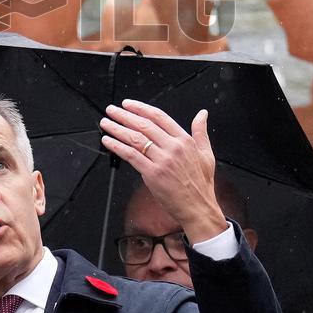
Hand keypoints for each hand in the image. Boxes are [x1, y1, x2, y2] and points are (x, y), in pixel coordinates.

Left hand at [100, 100, 226, 244]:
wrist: (198, 208)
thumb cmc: (201, 184)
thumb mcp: (206, 154)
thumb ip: (201, 131)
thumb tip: (202, 114)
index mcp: (184, 140)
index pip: (159, 117)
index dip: (140, 108)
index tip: (128, 104)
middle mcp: (173, 147)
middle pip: (143, 125)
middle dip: (124, 115)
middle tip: (111, 110)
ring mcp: (162, 160)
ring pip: (135, 138)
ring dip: (117, 129)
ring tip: (106, 123)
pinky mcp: (152, 174)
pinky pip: (131, 156)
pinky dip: (117, 146)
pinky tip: (108, 141)